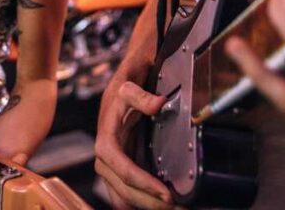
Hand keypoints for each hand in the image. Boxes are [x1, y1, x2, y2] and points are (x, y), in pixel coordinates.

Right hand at [94, 79, 180, 209]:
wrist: (120, 89)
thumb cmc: (123, 88)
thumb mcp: (129, 85)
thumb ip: (141, 96)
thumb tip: (158, 103)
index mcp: (106, 141)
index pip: (122, 169)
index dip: (143, 183)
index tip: (166, 194)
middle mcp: (106, 159)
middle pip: (124, 190)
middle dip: (149, 202)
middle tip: (178, 207)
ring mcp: (113, 168)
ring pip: (124, 198)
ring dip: (147, 206)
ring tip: (176, 208)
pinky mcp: (121, 171)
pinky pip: (127, 195)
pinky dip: (143, 203)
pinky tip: (161, 204)